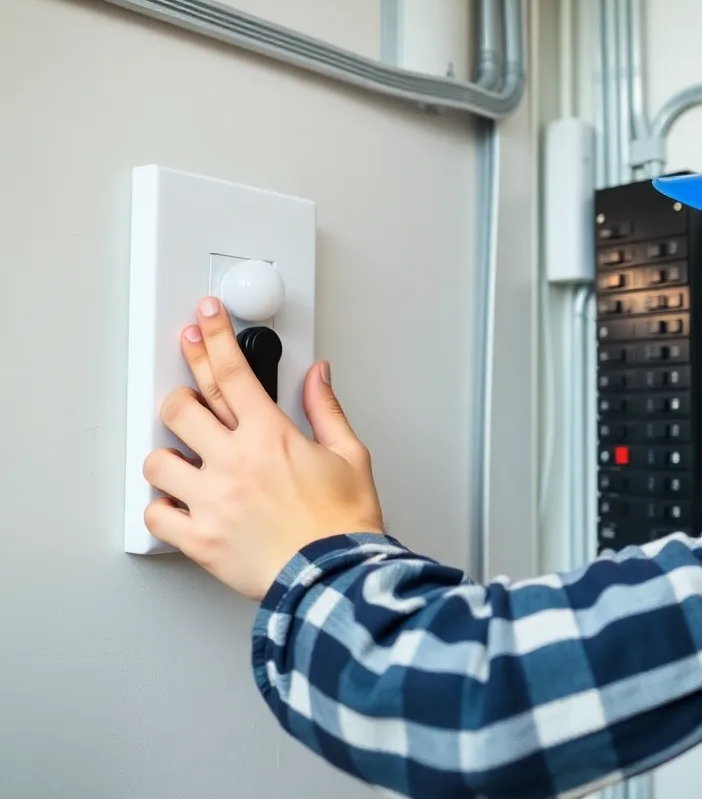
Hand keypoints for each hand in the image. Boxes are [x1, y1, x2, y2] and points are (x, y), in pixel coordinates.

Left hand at [142, 297, 383, 599]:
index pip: (231, 371)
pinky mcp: (199, 538)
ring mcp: (211, 500)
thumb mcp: (351, 457)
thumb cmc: (345, 525)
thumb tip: (317, 376)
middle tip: (184, 389)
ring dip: (167, 454)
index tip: (204, 318)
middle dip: (180, 392)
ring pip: (157, 459)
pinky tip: (176, 502)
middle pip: (181, 407)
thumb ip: (327, 410)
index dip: (214, 336)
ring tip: (182, 458)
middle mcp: (234, 462)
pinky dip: (161, 506)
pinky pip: (156, 514)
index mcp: (271, 436)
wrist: (337, 577)